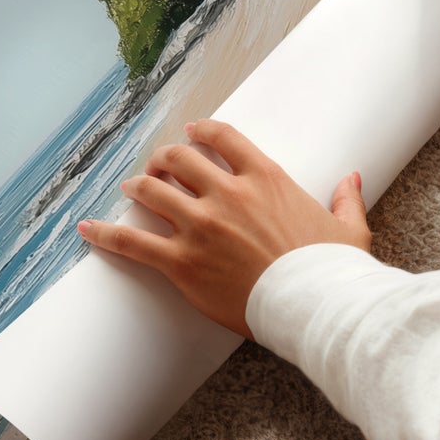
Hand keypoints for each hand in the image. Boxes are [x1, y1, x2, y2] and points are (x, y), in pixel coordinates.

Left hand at [76, 118, 368, 338]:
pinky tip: (87, 228)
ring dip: (137, 186)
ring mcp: (201, 226)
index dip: (201, 132)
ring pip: (152, 191)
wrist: (316, 307)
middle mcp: (228, 194)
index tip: (190, 133)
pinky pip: (133, 242)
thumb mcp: (348, 229)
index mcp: (265, 178)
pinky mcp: (182, 262)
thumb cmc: (333, 271)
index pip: (222, 138)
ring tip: (129, 188)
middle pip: (179, 159)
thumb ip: (346, 199)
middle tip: (156, 166)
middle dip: (163, 159)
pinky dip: (106, 233)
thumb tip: (352, 178)